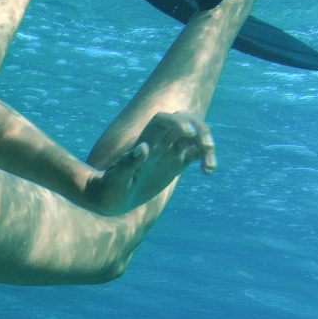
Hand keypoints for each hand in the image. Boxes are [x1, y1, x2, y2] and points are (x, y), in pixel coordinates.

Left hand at [88, 111, 215, 214]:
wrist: (109, 198)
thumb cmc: (108, 189)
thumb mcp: (116, 179)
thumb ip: (128, 163)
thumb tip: (144, 147)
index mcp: (144, 143)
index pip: (162, 120)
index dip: (176, 121)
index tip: (188, 133)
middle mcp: (158, 143)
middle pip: (184, 122)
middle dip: (199, 130)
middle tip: (207, 148)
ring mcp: (168, 154)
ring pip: (193, 138)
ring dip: (206, 147)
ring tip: (209, 167)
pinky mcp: (175, 165)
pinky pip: (195, 154)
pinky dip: (205, 159)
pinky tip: (208, 172)